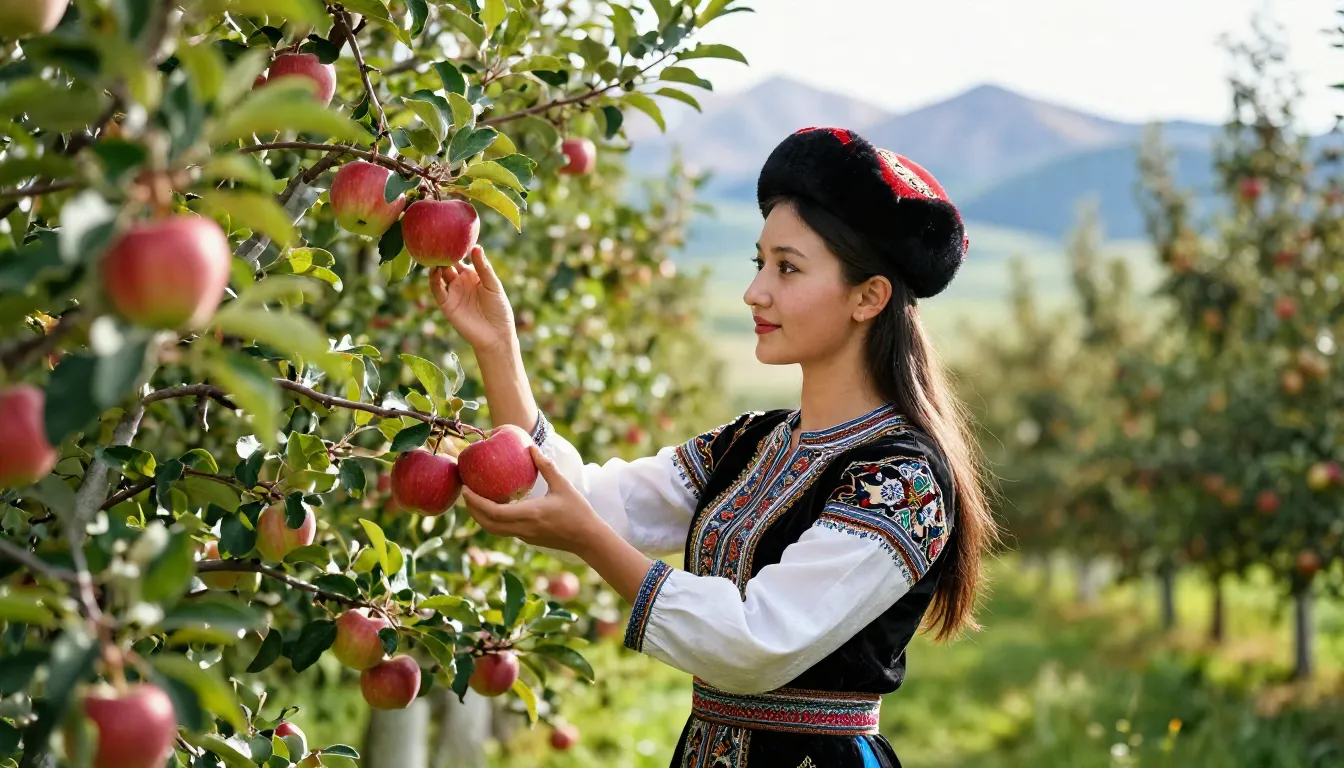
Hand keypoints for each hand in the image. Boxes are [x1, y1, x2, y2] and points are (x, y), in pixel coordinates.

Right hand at [429, 244, 516, 353]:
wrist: (495, 335)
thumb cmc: (499, 309)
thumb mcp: (493, 285)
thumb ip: (484, 267)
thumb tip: (476, 247)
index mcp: (473, 275)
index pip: (462, 257)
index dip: (456, 247)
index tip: (452, 232)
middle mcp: (461, 281)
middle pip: (448, 263)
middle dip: (442, 252)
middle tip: (436, 238)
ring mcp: (453, 292)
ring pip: (440, 274)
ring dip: (436, 264)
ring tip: (432, 252)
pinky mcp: (446, 304)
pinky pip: (437, 290)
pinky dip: (433, 280)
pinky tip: (433, 270)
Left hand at [461, 445, 602, 554]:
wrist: (588, 539)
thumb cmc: (578, 511)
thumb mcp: (563, 485)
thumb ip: (546, 466)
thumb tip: (531, 448)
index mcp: (529, 514)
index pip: (494, 512)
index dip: (476, 502)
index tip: (466, 490)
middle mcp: (523, 528)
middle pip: (487, 524)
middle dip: (472, 510)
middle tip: (465, 494)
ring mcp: (524, 536)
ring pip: (494, 530)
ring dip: (481, 517)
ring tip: (475, 501)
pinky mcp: (528, 539)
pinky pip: (504, 530)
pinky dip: (494, 520)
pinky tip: (495, 507)